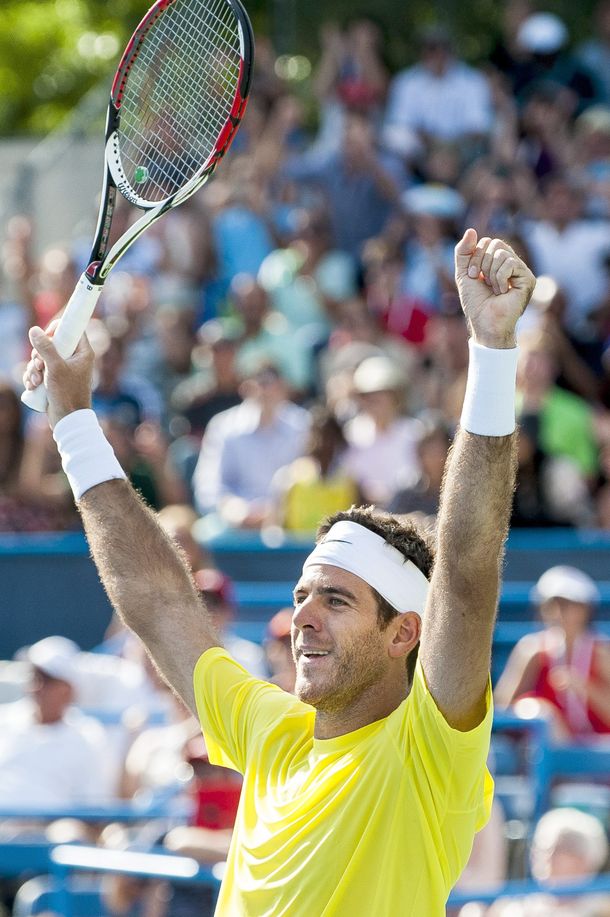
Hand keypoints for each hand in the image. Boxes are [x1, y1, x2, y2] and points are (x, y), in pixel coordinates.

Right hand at [23, 326, 93, 428]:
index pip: (72, 329)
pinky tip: (32, 386)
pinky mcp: (54, 379)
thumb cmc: (67, 394)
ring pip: (42, 358)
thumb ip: (45, 348)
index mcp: (82, 353)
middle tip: (39, 365)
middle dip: (39, 354)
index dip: (57, 329)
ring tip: (36, 381)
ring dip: (34, 368)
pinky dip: (33, 376)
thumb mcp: (55, 368)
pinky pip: (39, 370)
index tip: (47, 336)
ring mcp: (64, 369)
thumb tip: (34, 330)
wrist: (68, 420)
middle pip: (52, 343)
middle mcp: (74, 359)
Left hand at [454, 229, 535, 348]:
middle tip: (483, 282)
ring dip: (490, 273)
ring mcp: (520, 270)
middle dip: (482, 263)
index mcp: (496, 261)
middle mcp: (510, 263)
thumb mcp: (463, 274)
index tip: (473, 276)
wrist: (484, 322)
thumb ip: (463, 252)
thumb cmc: (475, 303)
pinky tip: (502, 292)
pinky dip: (500, 277)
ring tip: (494, 289)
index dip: (475, 257)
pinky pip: (510, 263)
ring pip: (502, 252)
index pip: (486, 242)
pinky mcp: (527, 278)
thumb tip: (471, 230)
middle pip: (494, 243)